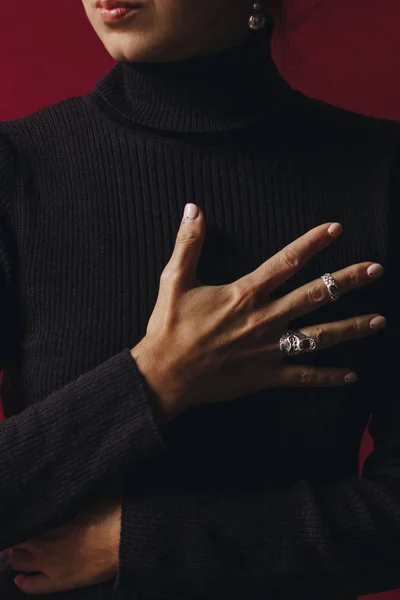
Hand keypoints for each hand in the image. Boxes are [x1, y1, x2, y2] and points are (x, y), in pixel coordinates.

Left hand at [9, 496, 120, 594]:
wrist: (123, 542)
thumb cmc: (112, 513)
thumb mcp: (97, 491)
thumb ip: (84, 488)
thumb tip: (86, 474)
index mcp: (50, 518)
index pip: (26, 521)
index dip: (26, 519)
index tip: (30, 516)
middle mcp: (42, 541)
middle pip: (18, 540)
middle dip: (20, 538)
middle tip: (27, 534)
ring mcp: (48, 564)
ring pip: (18, 561)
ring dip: (19, 556)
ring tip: (23, 552)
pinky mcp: (58, 582)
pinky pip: (31, 587)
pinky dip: (23, 582)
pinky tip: (20, 578)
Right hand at [132, 203, 384, 420]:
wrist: (165, 375)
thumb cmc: (169, 328)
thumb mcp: (174, 280)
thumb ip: (188, 243)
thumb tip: (193, 208)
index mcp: (245, 294)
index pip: (287, 261)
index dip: (313, 243)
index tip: (336, 229)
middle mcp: (265, 319)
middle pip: (315, 296)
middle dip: (347, 281)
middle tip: (376, 270)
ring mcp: (269, 349)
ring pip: (319, 336)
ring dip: (351, 327)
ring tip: (379, 320)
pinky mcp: (267, 376)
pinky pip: (303, 376)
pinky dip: (328, 377)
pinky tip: (352, 376)